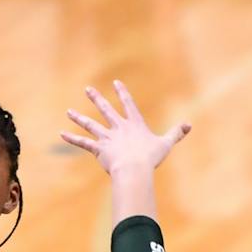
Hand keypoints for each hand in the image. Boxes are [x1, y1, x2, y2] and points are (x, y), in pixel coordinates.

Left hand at [62, 81, 191, 177]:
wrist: (135, 168)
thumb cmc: (150, 158)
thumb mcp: (165, 144)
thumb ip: (176, 133)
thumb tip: (189, 124)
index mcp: (134, 124)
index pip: (128, 104)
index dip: (122, 93)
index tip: (116, 83)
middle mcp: (119, 128)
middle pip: (106, 110)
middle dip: (96, 99)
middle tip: (88, 89)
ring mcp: (107, 137)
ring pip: (91, 125)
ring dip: (79, 118)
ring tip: (69, 112)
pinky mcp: (99, 149)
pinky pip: (83, 143)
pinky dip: (73, 139)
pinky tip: (62, 134)